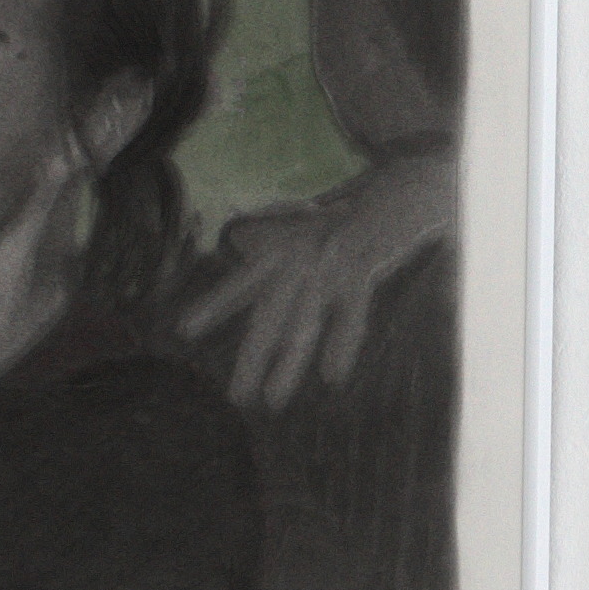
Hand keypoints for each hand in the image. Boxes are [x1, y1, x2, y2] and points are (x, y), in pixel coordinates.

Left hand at [171, 148, 456, 413]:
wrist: (404, 190)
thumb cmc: (358, 216)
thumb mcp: (311, 231)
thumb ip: (281, 244)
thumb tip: (243, 245)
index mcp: (286, 247)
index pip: (244, 280)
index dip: (215, 303)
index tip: (185, 330)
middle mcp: (300, 255)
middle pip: (270, 314)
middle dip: (253, 357)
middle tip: (237, 396)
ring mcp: (330, 262)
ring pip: (304, 322)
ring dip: (288, 364)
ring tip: (273, 399)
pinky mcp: (364, 265)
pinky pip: (350, 312)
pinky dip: (342, 343)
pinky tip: (332, 375)